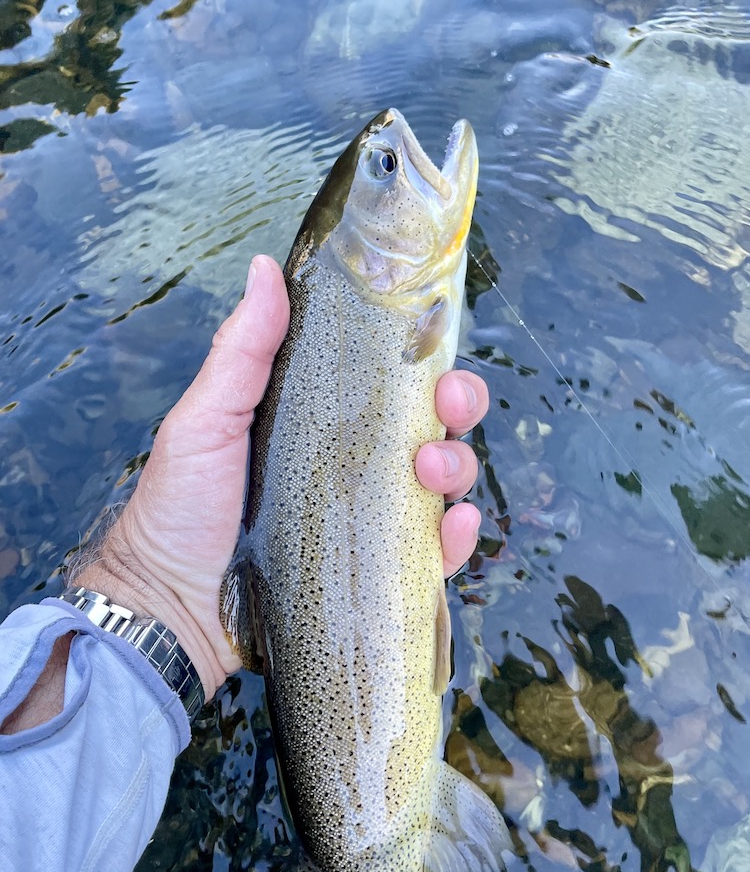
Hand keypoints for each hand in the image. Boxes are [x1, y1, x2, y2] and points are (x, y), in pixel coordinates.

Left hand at [76, 254, 487, 700]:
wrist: (170, 606)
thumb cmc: (179, 508)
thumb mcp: (205, 420)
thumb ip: (243, 350)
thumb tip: (264, 266)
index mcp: (319, 421)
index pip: (387, 380)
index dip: (421, 357)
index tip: (432, 342)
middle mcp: (353, 466)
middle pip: (431, 425)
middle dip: (456, 407)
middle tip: (447, 407)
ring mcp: (370, 521)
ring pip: (442, 484)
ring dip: (456, 467)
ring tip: (431, 471)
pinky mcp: (378, 573)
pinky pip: (436, 552)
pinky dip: (458, 538)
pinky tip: (455, 525)